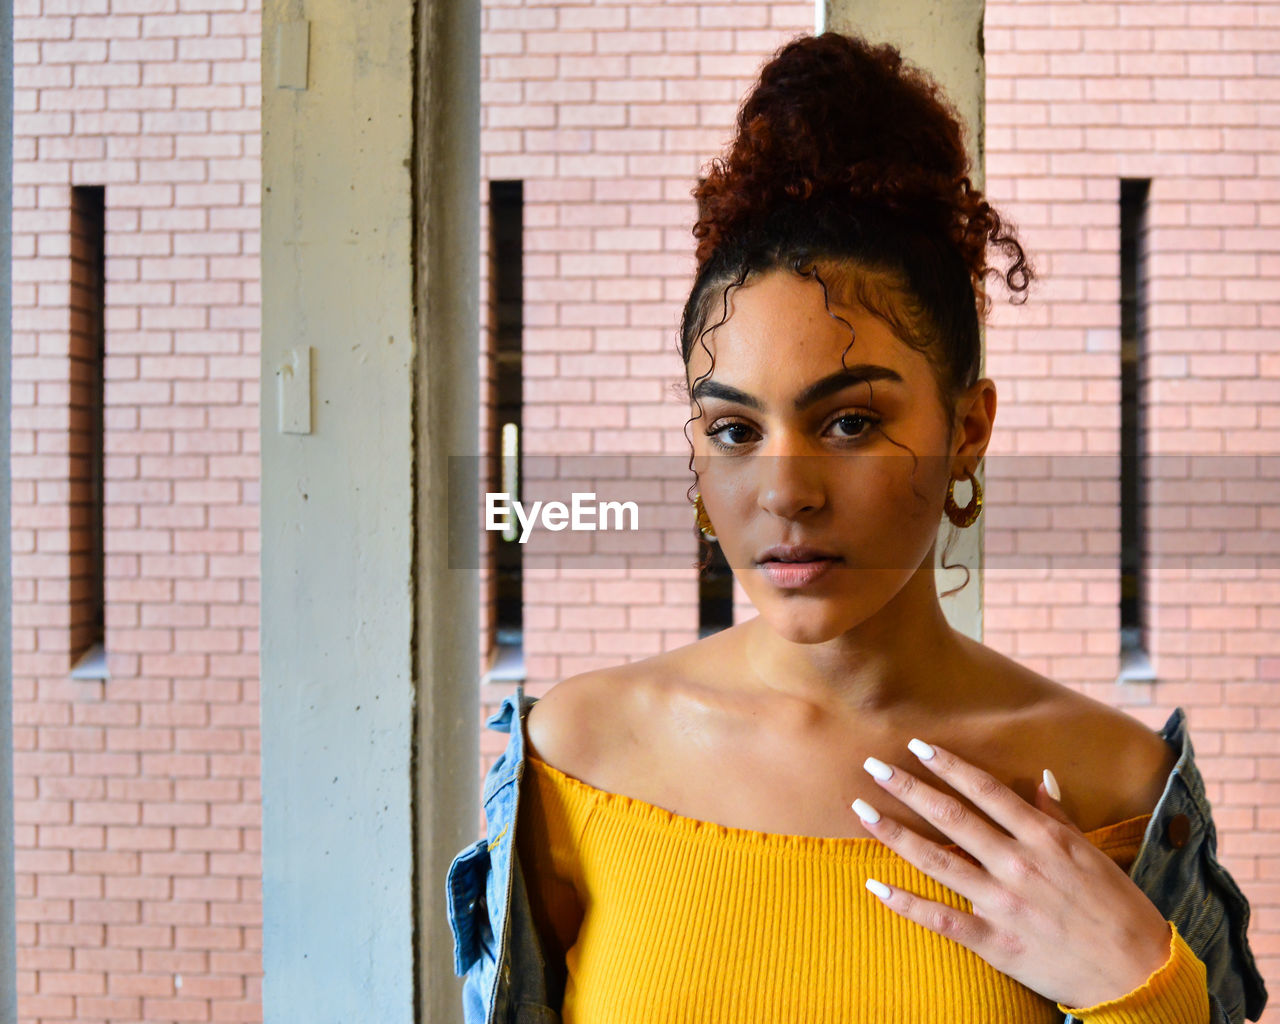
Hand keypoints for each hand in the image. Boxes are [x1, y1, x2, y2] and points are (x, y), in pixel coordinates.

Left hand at [853, 739, 1171, 1009]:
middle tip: (873, 766)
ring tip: (861, 811)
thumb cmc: (1117, 908)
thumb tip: (1038, 779)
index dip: (949, 766)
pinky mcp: (994, 942)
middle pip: (951, 817)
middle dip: (908, 787)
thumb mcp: (1091, 853)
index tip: (917, 745)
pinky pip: (939, 919)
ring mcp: (1003, 903)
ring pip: (936, 859)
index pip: (985, 791)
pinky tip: (873, 884)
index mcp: (1043, 837)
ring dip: (894, 833)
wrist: (1137, 974)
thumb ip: (1057, 816)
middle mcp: (1018, 863)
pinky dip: (904, 902)